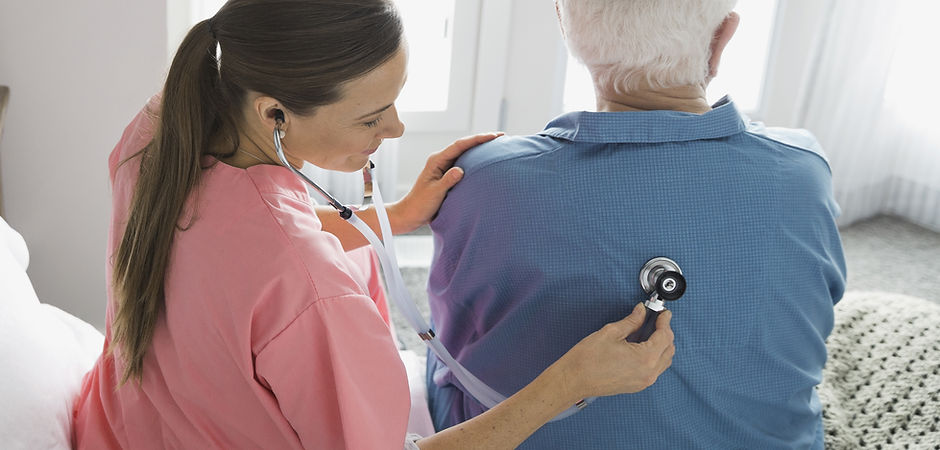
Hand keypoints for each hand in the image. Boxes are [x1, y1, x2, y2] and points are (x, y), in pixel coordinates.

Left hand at [387, 132, 502, 233]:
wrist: (410, 215)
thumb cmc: (420, 205)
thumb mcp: (435, 193)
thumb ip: (447, 181)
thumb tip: (460, 170)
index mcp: (436, 161)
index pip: (460, 145)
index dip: (477, 139)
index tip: (494, 136)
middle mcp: (440, 160)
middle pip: (464, 145)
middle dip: (482, 140)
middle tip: (501, 137)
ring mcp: (443, 167)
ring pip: (464, 154)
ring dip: (479, 149)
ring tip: (497, 146)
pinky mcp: (447, 175)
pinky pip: (464, 164)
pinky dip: (475, 161)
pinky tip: (485, 162)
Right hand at [552, 303, 674, 401]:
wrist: (573, 380)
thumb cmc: (587, 360)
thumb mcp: (611, 332)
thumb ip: (631, 321)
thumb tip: (641, 312)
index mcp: (645, 358)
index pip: (664, 336)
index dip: (664, 321)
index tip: (663, 313)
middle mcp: (648, 373)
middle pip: (668, 349)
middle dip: (665, 333)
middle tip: (656, 320)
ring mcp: (643, 382)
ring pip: (664, 361)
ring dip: (661, 345)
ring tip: (649, 332)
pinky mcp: (637, 386)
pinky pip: (655, 369)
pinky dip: (654, 356)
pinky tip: (642, 346)